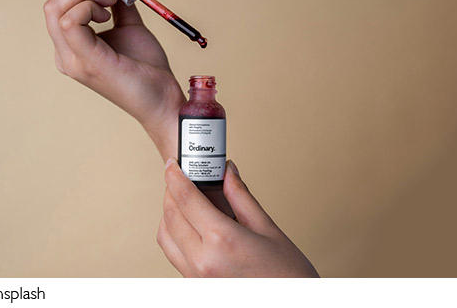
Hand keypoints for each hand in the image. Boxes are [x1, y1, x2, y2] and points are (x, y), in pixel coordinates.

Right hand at [43, 0, 185, 159]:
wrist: (163, 99)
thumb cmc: (147, 67)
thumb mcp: (130, 22)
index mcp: (72, 45)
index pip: (60, 1)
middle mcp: (66, 53)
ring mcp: (72, 59)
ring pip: (57, 6)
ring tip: (114, 1)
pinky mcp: (87, 62)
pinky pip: (70, 21)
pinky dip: (89, 5)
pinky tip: (109, 13)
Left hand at [157, 159, 318, 276]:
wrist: (291, 305)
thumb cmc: (288, 275)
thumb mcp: (268, 229)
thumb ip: (241, 196)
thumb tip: (228, 171)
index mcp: (222, 240)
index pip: (186, 199)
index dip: (175, 176)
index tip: (173, 164)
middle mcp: (202, 260)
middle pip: (171, 215)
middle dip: (171, 192)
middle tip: (181, 177)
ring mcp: (195, 276)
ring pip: (165, 236)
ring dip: (169, 214)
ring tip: (185, 200)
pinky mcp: (194, 285)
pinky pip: (173, 254)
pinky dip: (174, 234)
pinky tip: (191, 225)